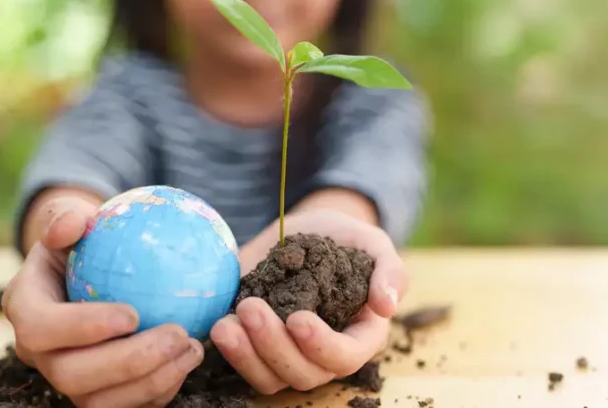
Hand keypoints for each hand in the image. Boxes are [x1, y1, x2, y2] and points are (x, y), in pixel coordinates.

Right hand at [2, 196, 203, 407]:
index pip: (41, 328)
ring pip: (99, 402)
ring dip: (151, 381)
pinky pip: (128, 406)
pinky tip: (189, 359)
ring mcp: (69, 379)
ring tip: (192, 348)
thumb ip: (66, 216)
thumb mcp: (71, 217)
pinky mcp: (99, 393)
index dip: (82, 328)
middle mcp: (42, 353)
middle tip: (176, 334)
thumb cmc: (85, 239)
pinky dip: (160, 390)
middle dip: (128, 362)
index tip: (132, 313)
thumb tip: (75, 222)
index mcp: (27, 308)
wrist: (92, 270)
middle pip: (72, 376)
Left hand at [210, 209, 407, 393]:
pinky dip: (231, 352)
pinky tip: (218, 324)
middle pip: (304, 373)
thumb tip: (387, 305)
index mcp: (359, 334)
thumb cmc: (344, 238)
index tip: (298, 319)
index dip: (322, 346)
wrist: (305, 229)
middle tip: (251, 308)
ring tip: (226, 325)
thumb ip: (389, 270)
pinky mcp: (257, 345)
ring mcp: (288, 352)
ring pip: (271, 378)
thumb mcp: (371, 242)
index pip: (346, 357)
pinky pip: (245, 365)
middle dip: (275, 347)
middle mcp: (323, 352)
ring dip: (247, 355)